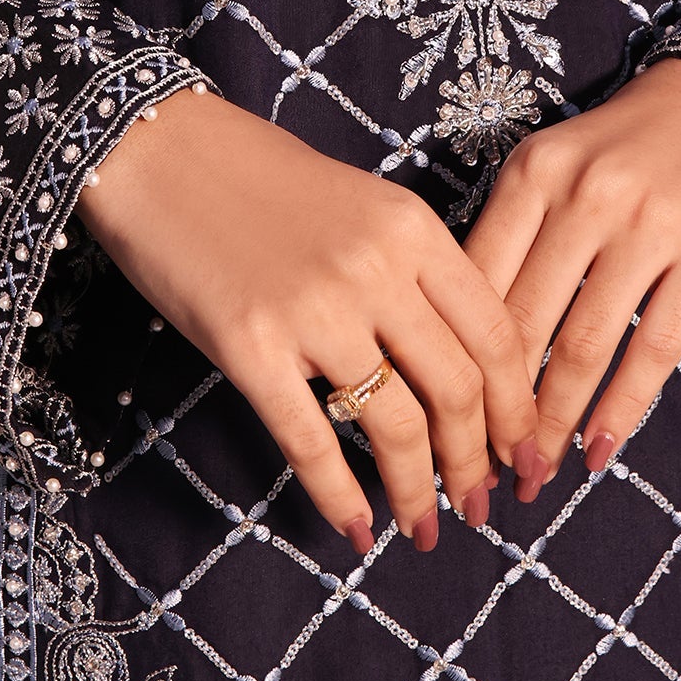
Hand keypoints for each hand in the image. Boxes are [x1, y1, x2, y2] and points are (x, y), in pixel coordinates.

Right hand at [74, 87, 536, 551]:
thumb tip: (454, 362)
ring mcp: (313, 309)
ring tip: (423, 526)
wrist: (159, 150)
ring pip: (396, 424)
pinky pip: (310, 441)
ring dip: (417, 489)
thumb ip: (411, 269)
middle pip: (456, 388)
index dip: (516, 407)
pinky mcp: (250, 346)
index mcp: (412, 228)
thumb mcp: (361, 204)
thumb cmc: (257, 177)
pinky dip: (339, 497)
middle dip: (475, 461)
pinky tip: (354, 529)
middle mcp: (376, 268)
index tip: (521, 451)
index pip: (494, 333)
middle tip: (477, 505)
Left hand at [462, 57, 680, 493]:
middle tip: (480, 469)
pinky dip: (622, 408)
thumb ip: (515, 229)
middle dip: (496, 409)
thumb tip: (463, 330)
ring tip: (536, 473)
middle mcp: (582, 197)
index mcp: (532, 173)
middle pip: (521, 323)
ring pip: (582, 345)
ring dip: (554, 422)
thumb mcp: (558, 162)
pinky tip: (600, 450)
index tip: (439, 416)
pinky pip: (654, 346)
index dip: (453, 359)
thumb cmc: (631, 139)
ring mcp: (647, 225)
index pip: (476, 284)